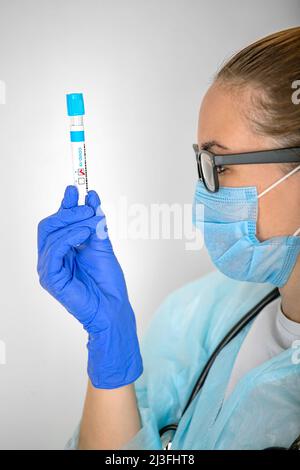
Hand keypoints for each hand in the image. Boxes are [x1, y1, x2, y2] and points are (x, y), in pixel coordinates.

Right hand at [37, 185, 142, 388]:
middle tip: (88, 207)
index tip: (75, 188)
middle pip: (49, 224)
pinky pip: (55, 250)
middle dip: (68, 211)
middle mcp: (52, 257)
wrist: (113, 307)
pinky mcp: (51, 278)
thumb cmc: (108, 281)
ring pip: (52, 234)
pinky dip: (69, 237)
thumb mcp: (102, 244)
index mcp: (62, 249)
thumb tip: (91, 196)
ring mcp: (49, 268)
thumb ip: (95, 222)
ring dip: (74, 222)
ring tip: (93, 222)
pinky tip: (84, 233)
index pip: (58, 222)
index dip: (65, 204)